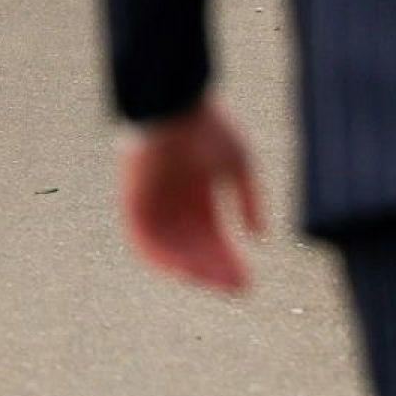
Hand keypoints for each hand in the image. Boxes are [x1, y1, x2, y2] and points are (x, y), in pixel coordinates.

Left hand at [119, 95, 264, 293]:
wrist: (171, 107)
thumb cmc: (206, 129)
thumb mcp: (239, 164)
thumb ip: (249, 199)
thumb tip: (260, 237)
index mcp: (200, 199)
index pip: (215, 240)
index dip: (231, 261)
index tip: (248, 281)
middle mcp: (177, 209)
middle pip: (197, 252)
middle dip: (217, 272)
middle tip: (236, 288)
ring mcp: (155, 210)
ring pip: (174, 253)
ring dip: (194, 270)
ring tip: (214, 281)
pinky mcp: (134, 209)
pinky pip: (146, 245)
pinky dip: (164, 260)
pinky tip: (186, 271)